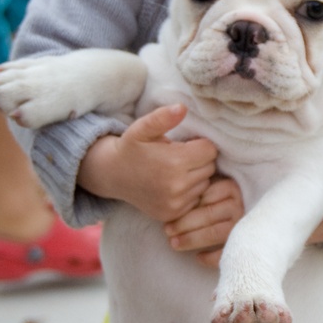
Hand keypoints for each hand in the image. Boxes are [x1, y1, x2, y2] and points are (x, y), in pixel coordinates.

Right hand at [78, 104, 218, 222]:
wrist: (112, 175)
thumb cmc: (131, 148)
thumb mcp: (142, 128)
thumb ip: (163, 118)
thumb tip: (182, 107)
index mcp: (174, 162)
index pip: (210, 150)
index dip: (199, 144)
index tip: (184, 144)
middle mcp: (177, 187)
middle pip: (210, 167)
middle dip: (199, 159)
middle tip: (179, 156)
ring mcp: (175, 204)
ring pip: (205, 184)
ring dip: (196, 176)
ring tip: (176, 170)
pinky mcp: (173, 214)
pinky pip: (195, 199)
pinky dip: (189, 192)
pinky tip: (173, 184)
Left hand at [165, 175, 244, 266]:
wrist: (258, 217)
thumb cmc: (224, 199)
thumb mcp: (215, 185)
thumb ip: (201, 187)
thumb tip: (173, 198)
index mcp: (231, 187)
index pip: (204, 197)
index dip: (185, 207)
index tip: (168, 213)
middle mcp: (239, 205)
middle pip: (207, 215)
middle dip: (183, 224)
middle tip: (167, 230)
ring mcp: (243, 224)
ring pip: (214, 233)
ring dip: (192, 239)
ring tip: (174, 244)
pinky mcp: (246, 242)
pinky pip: (226, 252)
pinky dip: (211, 258)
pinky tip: (198, 257)